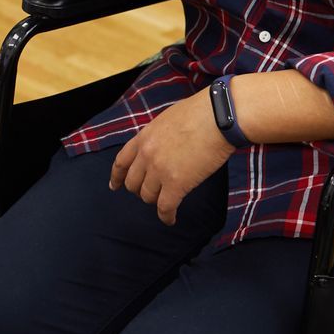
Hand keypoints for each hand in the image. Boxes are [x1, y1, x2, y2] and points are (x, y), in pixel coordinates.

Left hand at [109, 91, 233, 222]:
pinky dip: (166, 216)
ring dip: (156, 201)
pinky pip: (165, 207)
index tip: (114, 186)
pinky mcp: (176, 184)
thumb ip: (158, 135)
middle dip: (140, 190)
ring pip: (148, 196)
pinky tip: (170, 219)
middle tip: (151, 193)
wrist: (218, 117)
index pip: (121, 162)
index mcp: (143, 137)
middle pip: (133, 183)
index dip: (117, 177)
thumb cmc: (200, 113)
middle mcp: (146, 155)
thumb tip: (161, 145)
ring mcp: (159, 170)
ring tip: (166, 202)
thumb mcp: (167, 119)